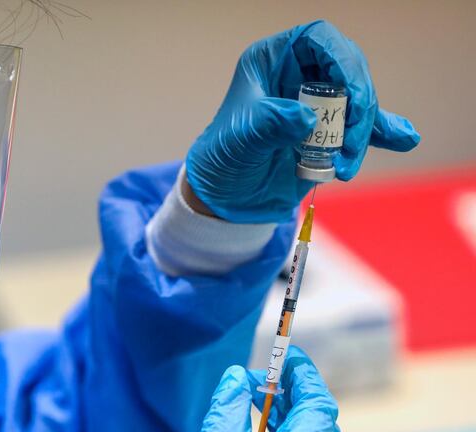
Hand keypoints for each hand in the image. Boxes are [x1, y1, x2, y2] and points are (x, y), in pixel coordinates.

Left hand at [185, 20, 419, 222]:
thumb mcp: (241, 138)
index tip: (352, 91)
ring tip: (348, 166)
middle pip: (347, 70)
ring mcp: (317, 101)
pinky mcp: (329, 129)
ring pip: (358, 100)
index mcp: (273, 60)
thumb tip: (308, 118)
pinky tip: (404, 139)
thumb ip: (271, 124)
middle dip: (358, 105)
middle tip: (351, 142)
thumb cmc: (224, 157)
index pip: (317, 38)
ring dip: (365, 131)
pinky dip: (381, 133)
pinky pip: (362, 125)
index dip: (341, 57)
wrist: (227, 195)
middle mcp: (299, 74)